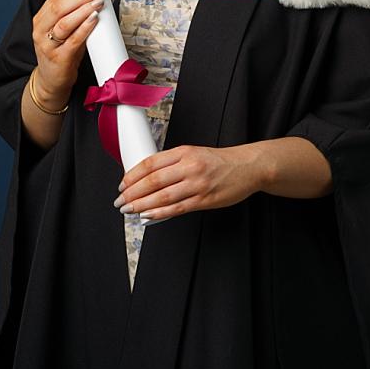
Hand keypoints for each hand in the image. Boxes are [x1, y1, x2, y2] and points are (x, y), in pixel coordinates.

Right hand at [31, 0, 106, 100]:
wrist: (52, 81)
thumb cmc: (62, 52)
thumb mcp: (64, 32)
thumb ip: (76, 17)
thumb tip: (100, 0)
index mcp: (41, 20)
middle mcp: (40, 31)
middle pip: (59, 8)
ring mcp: (48, 45)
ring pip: (65, 22)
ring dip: (83, 10)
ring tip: (98, 2)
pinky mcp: (59, 58)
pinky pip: (73, 40)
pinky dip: (85, 27)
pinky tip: (94, 19)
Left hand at [114, 144, 262, 221]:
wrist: (249, 167)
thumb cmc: (221, 161)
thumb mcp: (195, 153)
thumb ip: (172, 163)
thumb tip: (146, 179)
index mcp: (185, 152)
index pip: (151, 163)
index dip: (132, 176)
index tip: (122, 185)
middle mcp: (190, 166)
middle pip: (153, 181)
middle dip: (132, 193)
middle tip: (120, 201)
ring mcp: (198, 184)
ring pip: (162, 197)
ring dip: (141, 206)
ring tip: (129, 210)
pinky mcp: (205, 200)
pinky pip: (177, 209)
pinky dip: (159, 214)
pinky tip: (148, 216)